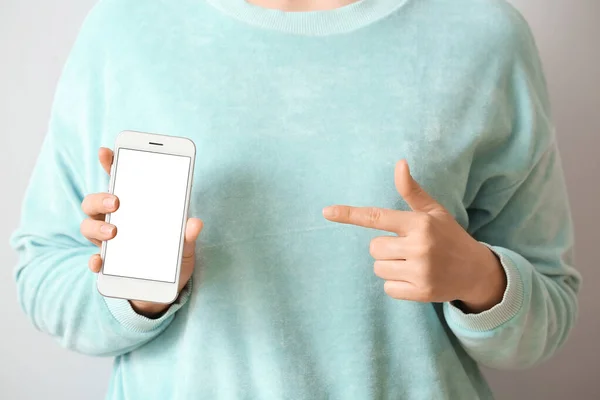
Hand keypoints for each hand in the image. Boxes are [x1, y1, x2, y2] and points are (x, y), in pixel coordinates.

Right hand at [81, 147, 203, 317]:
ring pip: (88, 226)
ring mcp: (108, 242)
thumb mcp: (185, 246)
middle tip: (117, 201)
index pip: (118, 179)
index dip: (110, 163)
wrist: (165, 289)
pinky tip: (99, 262)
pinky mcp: (107, 266)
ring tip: (114, 232)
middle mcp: (116, 220)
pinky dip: (94, 261)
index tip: (106, 151)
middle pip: (94, 201)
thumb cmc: (172, 258)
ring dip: (97, 226)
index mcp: (134, 207)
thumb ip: (187, 234)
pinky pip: (94, 261)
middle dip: (101, 197)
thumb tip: (195, 223)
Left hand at [322, 160, 505, 312]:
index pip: (376, 217)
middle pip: (374, 247)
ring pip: (378, 268)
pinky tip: (415, 278)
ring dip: (389, 266)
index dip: (349, 214)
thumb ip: (412, 191)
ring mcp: (421, 271)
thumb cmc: (449, 236)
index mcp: (419, 223)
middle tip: (408, 249)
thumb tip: (399, 163)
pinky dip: (396, 284)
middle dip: (385, 248)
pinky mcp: (421, 292)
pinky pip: (388, 288)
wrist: (477, 271)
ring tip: (413, 263)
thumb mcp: (434, 211)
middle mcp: (419, 246)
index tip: (326, 211)